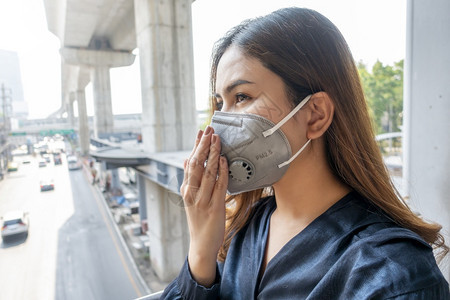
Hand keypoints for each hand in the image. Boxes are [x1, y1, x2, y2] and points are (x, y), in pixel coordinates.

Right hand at [180, 125, 227, 286]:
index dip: (196, 146)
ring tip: (217, 139)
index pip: (190, 162)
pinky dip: (221, 172)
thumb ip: (190, 179)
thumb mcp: (191, 198)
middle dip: (203, 145)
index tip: (201, 131)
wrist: (201, 245)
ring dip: (212, 154)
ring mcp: (202, 201)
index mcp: (186, 189)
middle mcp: (191, 193)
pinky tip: (223, 160)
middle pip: (197, 164)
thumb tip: (187, 159)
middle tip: (209, 129)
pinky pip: (218, 186)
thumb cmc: (199, 220)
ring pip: (207, 173)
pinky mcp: (214, 208)